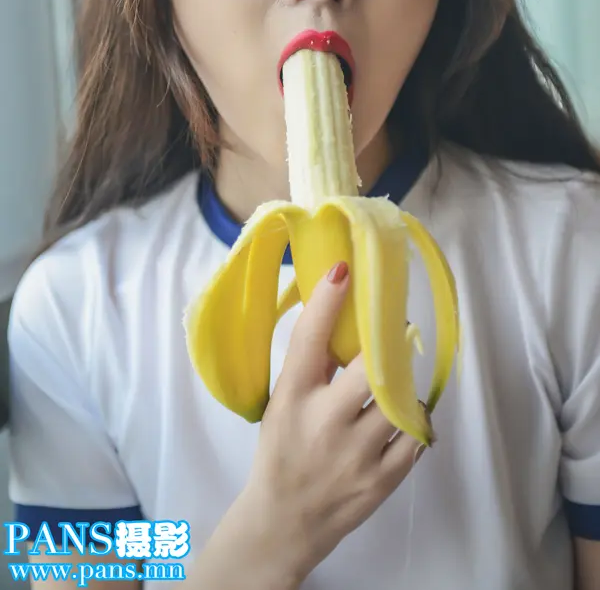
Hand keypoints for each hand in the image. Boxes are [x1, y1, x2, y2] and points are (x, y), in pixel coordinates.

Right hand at [243, 261, 431, 579]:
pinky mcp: (382, 480)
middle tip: (401, 330)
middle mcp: (324, 423)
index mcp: (292, 398)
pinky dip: (414, 421)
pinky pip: (416, 436)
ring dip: (405, 386)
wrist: (283, 522)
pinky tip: (402, 418)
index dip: (327, 302)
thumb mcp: (283, 404)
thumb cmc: (281, 450)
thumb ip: (312, 368)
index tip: (344, 270)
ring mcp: (357, 454)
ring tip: (398, 384)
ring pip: (401, 401)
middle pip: (370, 370)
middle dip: (392, 345)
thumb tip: (347, 320)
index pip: (309, 341)